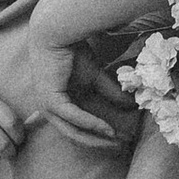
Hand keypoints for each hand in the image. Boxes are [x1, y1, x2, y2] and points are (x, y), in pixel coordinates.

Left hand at [0, 21, 127, 151]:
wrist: (59, 32)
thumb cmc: (73, 51)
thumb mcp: (95, 76)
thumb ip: (109, 91)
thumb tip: (129, 104)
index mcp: (59, 104)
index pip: (77, 126)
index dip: (97, 135)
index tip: (117, 139)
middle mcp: (51, 109)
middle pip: (75, 133)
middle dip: (97, 142)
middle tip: (117, 146)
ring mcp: (48, 106)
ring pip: (73, 130)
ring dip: (95, 137)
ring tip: (114, 140)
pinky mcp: (51, 100)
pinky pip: (73, 117)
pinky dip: (90, 123)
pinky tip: (106, 128)